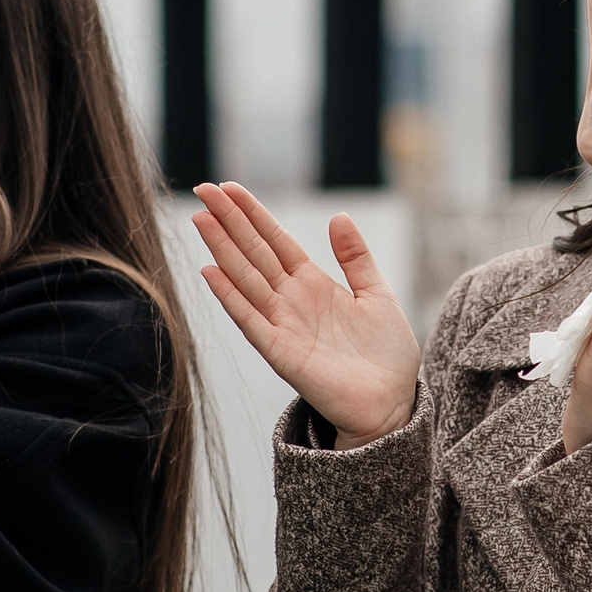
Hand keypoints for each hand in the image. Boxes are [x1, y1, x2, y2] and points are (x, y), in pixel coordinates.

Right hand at [191, 182, 420, 447]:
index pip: (275, 240)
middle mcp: (292, 301)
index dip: (253, 214)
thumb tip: (340, 216)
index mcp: (314, 284)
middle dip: (229, 221)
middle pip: (254, 252)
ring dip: (222, 249)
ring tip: (200, 220)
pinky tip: (210, 271)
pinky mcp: (281, 352)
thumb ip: (356, 257)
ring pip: (246, 279)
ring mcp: (283, 325)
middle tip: (203, 190)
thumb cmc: (386, 355)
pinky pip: (250, 320)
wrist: (391, 404)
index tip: (228, 188)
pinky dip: (230, 296)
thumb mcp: (377, 294)